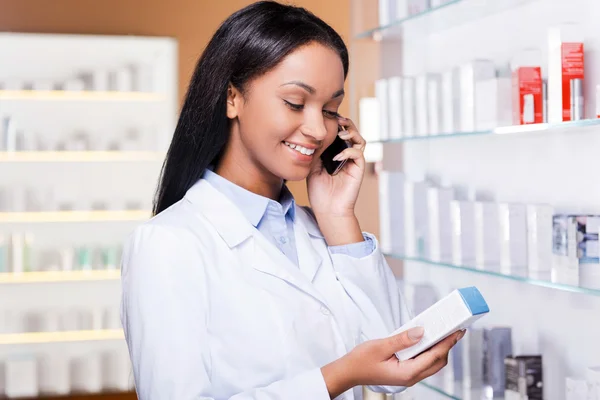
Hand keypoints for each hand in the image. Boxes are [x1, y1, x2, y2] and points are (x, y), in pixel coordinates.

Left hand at [306, 116, 365, 218]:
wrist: (327, 210)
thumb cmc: (319, 192)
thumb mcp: (312, 167)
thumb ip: (315, 152)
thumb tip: (312, 136)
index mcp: (336, 153)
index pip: (340, 133)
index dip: (336, 124)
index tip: (326, 117)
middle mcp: (347, 156)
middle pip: (353, 132)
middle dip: (346, 123)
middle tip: (337, 119)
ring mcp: (353, 163)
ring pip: (360, 140)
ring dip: (351, 133)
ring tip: (340, 134)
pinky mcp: (358, 170)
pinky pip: (358, 154)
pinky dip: (348, 151)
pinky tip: (337, 156)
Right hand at [321, 327, 464, 397]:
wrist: (349, 372)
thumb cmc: (361, 361)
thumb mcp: (380, 346)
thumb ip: (402, 339)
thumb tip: (422, 331)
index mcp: (407, 372)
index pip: (434, 356)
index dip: (448, 342)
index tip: (457, 331)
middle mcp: (411, 376)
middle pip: (438, 362)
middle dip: (448, 346)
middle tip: (455, 329)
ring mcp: (409, 375)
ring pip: (432, 363)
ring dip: (440, 348)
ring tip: (444, 332)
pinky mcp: (405, 371)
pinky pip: (423, 361)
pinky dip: (429, 350)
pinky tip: (428, 339)